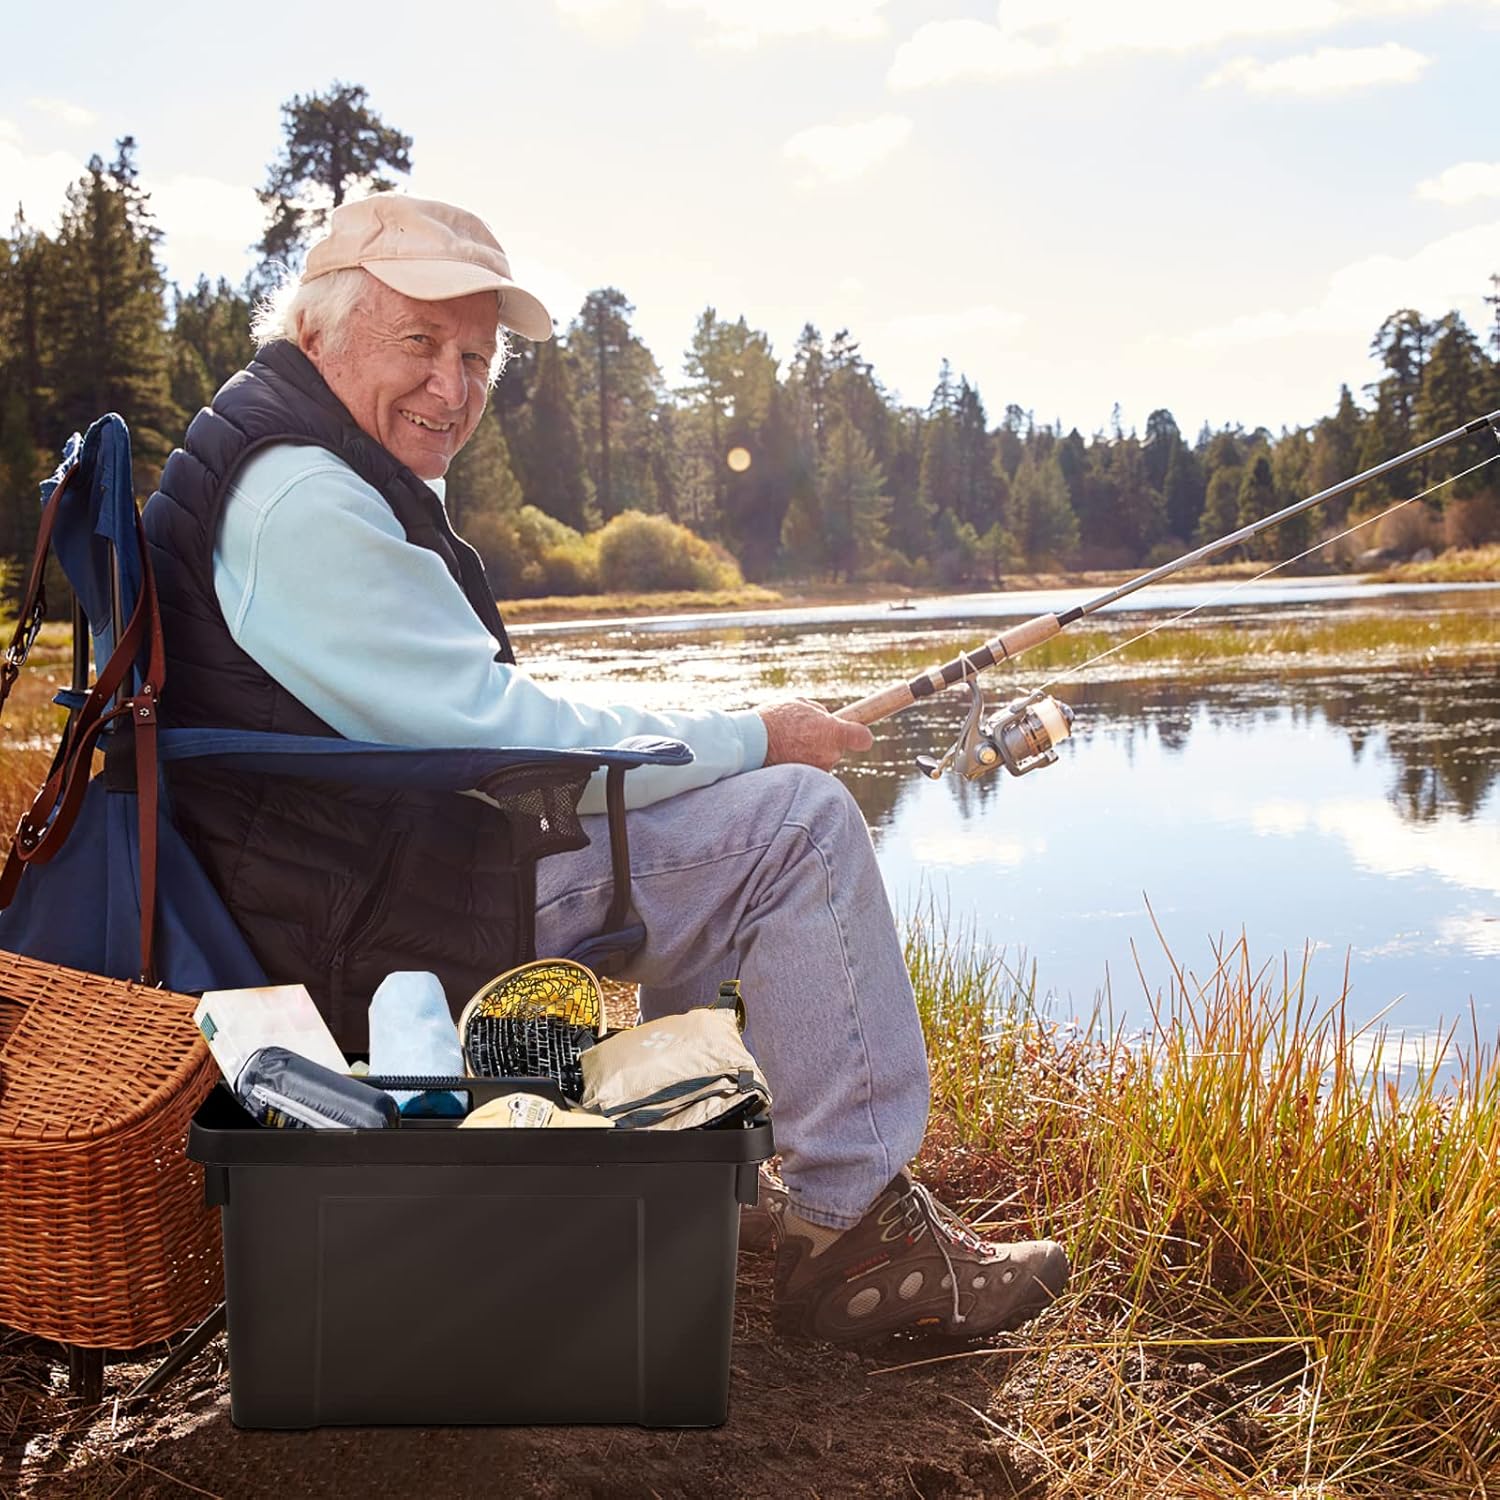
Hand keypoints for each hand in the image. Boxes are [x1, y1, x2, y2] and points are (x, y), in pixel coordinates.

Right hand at [756, 699, 873, 771]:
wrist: (752, 744)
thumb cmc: (774, 719)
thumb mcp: (799, 704)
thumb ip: (819, 712)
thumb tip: (826, 718)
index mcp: (834, 732)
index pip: (862, 738)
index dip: (860, 736)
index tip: (857, 735)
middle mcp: (830, 755)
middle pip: (835, 749)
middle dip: (823, 742)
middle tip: (802, 734)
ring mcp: (818, 771)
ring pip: (820, 761)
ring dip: (810, 754)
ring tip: (788, 744)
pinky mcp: (805, 781)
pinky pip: (807, 771)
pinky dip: (799, 765)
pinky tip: (784, 756)